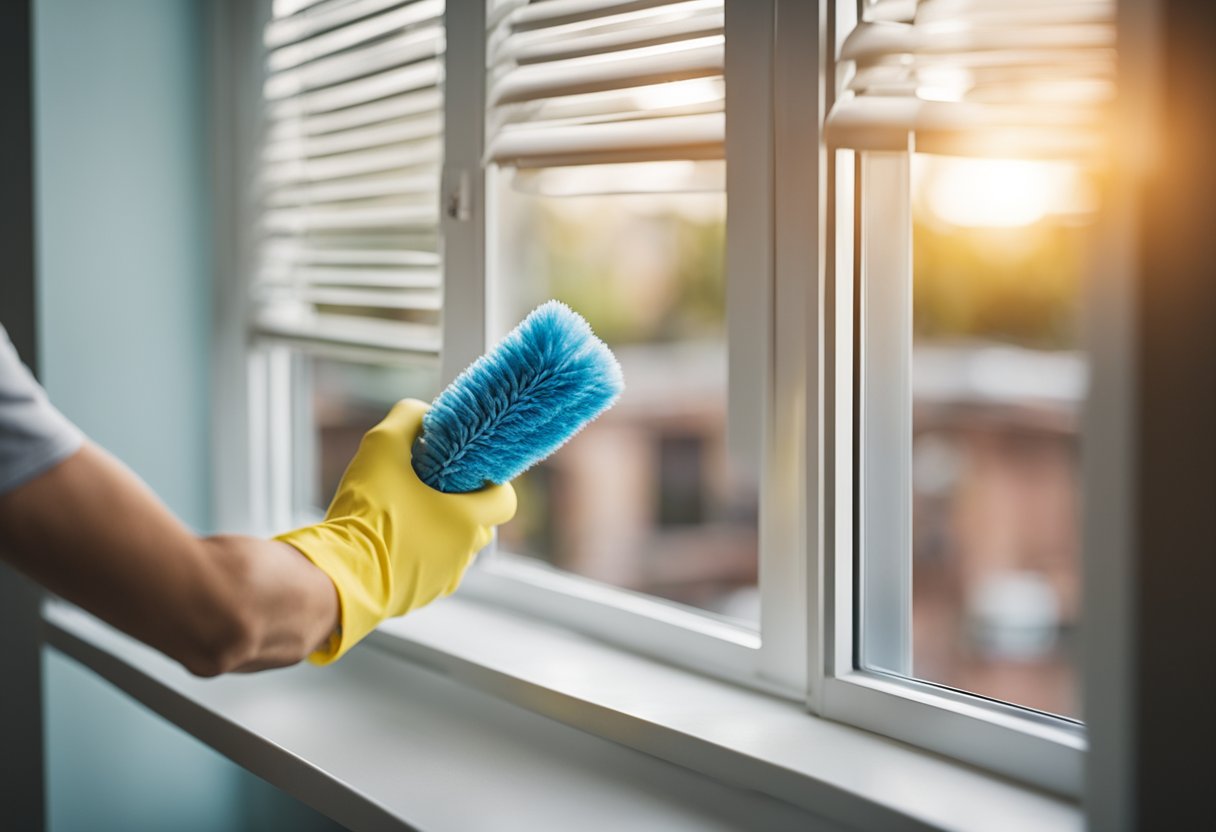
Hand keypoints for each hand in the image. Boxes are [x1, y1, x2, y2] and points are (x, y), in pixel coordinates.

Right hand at [275, 399, 515, 662]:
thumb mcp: (383, 447)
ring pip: (455, 549)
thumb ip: (407, 419)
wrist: (339, 575)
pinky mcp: (420, 597)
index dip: (491, 483)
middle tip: (433, 488)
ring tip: (408, 514)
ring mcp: (444, 579)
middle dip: (463, 506)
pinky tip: (392, 541)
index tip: (467, 473)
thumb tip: (421, 412)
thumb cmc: (367, 512)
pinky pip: (432, 571)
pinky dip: (420, 555)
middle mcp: (464, 552)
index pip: (505, 501)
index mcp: (468, 519)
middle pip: (481, 525)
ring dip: (440, 532)